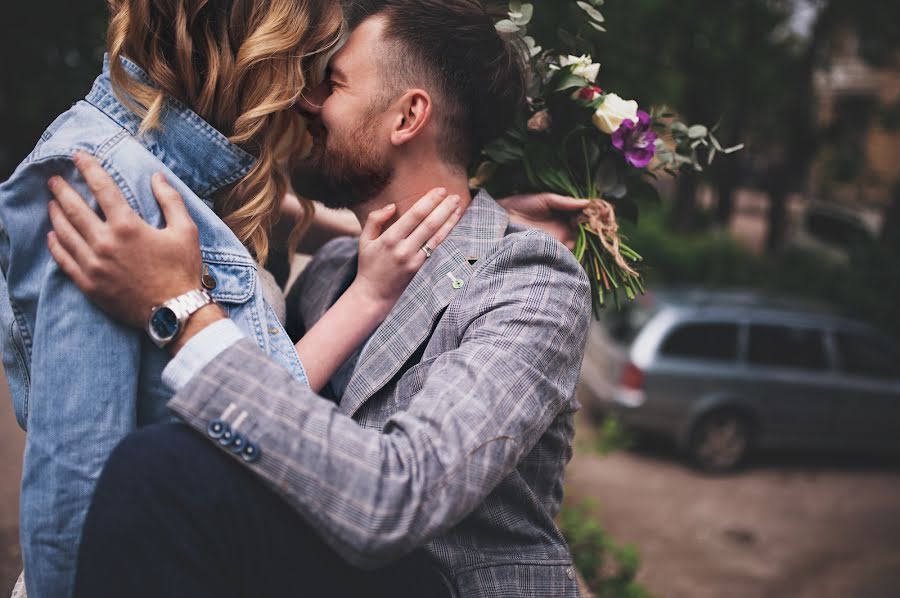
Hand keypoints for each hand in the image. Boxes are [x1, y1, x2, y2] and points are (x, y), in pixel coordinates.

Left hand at [46, 152, 202, 329]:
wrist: (176, 312)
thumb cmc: (182, 270)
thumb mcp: (186, 230)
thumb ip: (170, 200)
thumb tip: (157, 177)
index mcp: (128, 226)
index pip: (102, 188)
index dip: (89, 168)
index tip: (78, 156)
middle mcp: (105, 243)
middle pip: (74, 209)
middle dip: (62, 190)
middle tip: (54, 179)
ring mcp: (94, 265)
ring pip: (65, 233)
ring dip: (56, 215)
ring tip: (52, 203)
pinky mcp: (89, 285)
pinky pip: (64, 261)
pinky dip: (56, 245)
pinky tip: (53, 236)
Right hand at [350, 188, 462, 315]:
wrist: (374, 294)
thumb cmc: (368, 264)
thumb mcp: (364, 240)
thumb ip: (375, 220)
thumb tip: (392, 206)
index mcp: (389, 239)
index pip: (414, 216)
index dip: (429, 201)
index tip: (439, 190)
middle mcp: (403, 249)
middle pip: (429, 224)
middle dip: (443, 208)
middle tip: (454, 194)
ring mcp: (413, 259)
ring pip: (435, 235)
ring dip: (449, 219)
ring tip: (459, 205)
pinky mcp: (419, 266)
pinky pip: (435, 246)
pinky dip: (445, 232)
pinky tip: (452, 222)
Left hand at [499, 193, 607, 249]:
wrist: (501, 219)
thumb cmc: (521, 205)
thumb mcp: (544, 199)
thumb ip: (565, 202)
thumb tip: (587, 201)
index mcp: (564, 214)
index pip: (585, 215)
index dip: (596, 214)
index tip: (606, 211)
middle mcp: (564, 229)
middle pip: (587, 230)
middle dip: (597, 227)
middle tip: (606, 222)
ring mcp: (559, 241)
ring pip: (580, 241)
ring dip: (589, 237)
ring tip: (597, 230)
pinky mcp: (551, 251)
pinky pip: (567, 253)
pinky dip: (575, 250)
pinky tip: (581, 243)